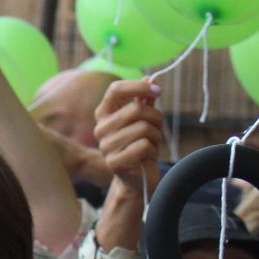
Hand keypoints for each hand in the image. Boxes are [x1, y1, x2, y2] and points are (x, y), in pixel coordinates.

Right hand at [94, 78, 165, 192]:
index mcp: (104, 114)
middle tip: (158, 128)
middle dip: (155, 118)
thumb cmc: (140, 146)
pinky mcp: (114, 162)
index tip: (158, 91)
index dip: (138, 87)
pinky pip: (143, 146)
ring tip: (152, 144)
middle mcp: (101, 128)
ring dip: (156, 136)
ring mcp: (106, 146)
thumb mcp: (144, 121)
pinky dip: (152, 150)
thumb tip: (150, 79)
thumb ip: (144, 100)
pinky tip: (147, 157)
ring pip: (143, 128)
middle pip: (136, 109)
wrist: (137, 179)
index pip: (116, 89)